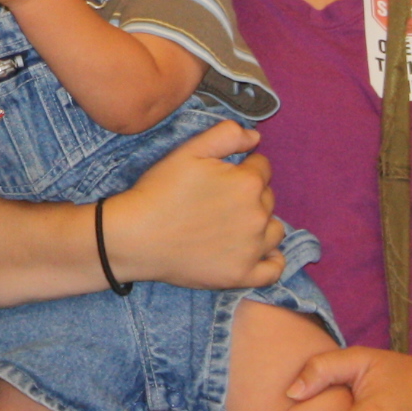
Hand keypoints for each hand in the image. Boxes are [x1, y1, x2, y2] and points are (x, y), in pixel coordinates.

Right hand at [100, 121, 285, 289]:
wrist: (136, 237)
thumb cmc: (160, 191)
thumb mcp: (188, 150)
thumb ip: (227, 135)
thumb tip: (256, 137)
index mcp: (247, 182)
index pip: (262, 168)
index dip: (244, 167)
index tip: (223, 175)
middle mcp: (257, 215)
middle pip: (268, 198)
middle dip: (251, 194)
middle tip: (220, 200)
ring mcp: (252, 249)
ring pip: (275, 230)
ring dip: (262, 224)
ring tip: (235, 225)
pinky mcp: (243, 275)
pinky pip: (274, 269)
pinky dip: (271, 260)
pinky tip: (258, 252)